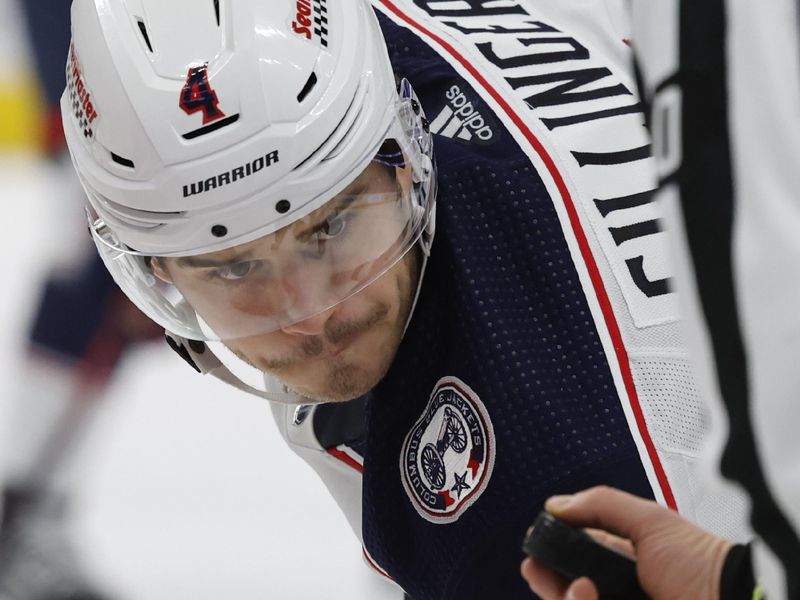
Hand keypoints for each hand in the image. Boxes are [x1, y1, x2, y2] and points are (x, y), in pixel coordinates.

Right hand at [520, 486, 733, 599]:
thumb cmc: (699, 563)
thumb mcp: (651, 521)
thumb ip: (601, 505)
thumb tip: (555, 504)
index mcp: (620, 561)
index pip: (572, 559)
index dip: (548, 555)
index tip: (534, 548)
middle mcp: (614, 590)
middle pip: (564, 589)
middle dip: (546, 580)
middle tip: (540, 570)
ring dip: (564, 597)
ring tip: (584, 588)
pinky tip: (589, 596)